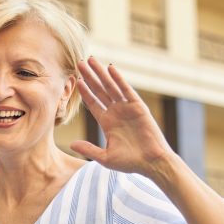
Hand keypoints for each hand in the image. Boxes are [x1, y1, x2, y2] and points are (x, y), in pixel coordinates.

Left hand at [70, 57, 175, 175]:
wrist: (151, 162)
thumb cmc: (130, 163)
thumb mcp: (105, 158)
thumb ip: (89, 149)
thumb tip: (71, 145)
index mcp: (107, 123)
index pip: (93, 103)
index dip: (85, 92)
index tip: (76, 81)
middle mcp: (116, 112)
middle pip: (99, 90)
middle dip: (89, 77)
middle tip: (79, 63)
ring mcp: (127, 108)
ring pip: (111, 86)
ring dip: (101, 73)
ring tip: (91, 60)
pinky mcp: (138, 106)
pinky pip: (126, 90)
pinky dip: (119, 79)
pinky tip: (110, 68)